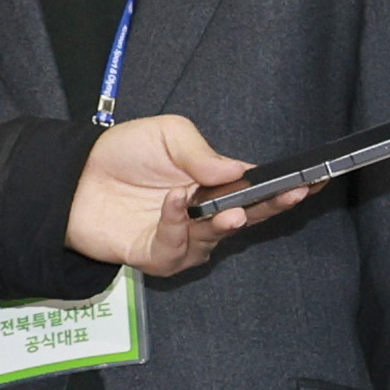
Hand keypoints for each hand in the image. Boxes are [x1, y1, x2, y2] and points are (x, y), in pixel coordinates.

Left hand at [65, 114, 295, 279]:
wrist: (75, 176)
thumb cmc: (122, 153)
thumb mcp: (168, 134)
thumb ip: (203, 153)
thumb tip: (241, 171)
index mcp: (215, 185)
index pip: (259, 189)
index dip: (288, 188)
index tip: (314, 180)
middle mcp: (204, 215)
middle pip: (250, 218)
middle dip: (273, 207)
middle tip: (290, 195)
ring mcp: (182, 238)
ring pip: (215, 240)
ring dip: (224, 225)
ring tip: (230, 212)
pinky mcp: (156, 255)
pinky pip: (175, 249)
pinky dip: (177, 226)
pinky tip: (173, 203)